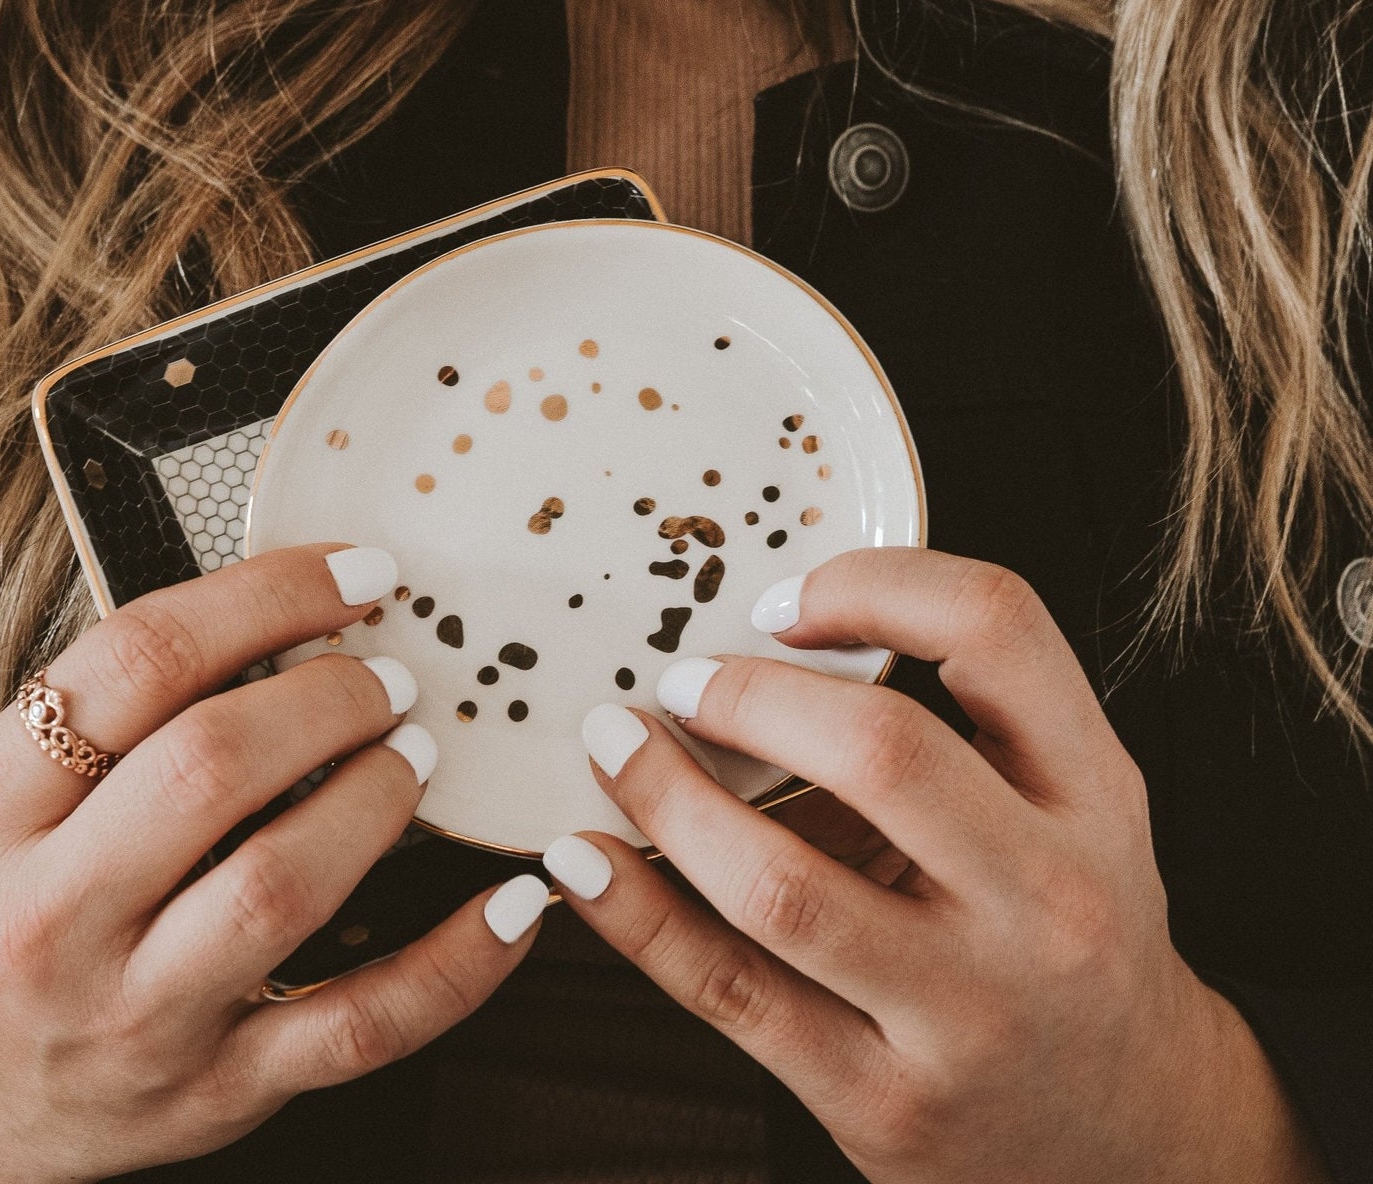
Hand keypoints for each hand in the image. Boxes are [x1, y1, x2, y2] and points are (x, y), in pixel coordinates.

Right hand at [0, 545, 546, 1183]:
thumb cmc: (5, 905)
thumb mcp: (11, 792)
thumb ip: (125, 705)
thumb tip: (302, 609)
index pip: (139, 660)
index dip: (271, 594)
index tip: (359, 570)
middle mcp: (52, 914)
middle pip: (213, 764)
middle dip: (332, 695)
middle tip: (393, 675)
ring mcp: (138, 1012)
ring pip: (283, 885)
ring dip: (379, 796)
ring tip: (418, 752)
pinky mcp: (219, 1089)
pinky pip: (360, 1025)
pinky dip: (457, 964)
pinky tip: (516, 905)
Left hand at [544, 548, 1326, 1183]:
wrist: (1133, 1132)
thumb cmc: (1069, 930)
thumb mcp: (1068, 807)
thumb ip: (962, 718)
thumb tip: (765, 638)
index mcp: (1093, 792)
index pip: (995, 628)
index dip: (871, 584)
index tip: (778, 601)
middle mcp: (1046, 901)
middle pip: (881, 751)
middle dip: (746, 696)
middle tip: (678, 679)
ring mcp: (967, 1012)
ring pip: (783, 885)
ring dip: (666, 798)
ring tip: (614, 743)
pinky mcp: (884, 1101)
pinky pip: (731, 991)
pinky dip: (636, 916)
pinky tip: (581, 861)